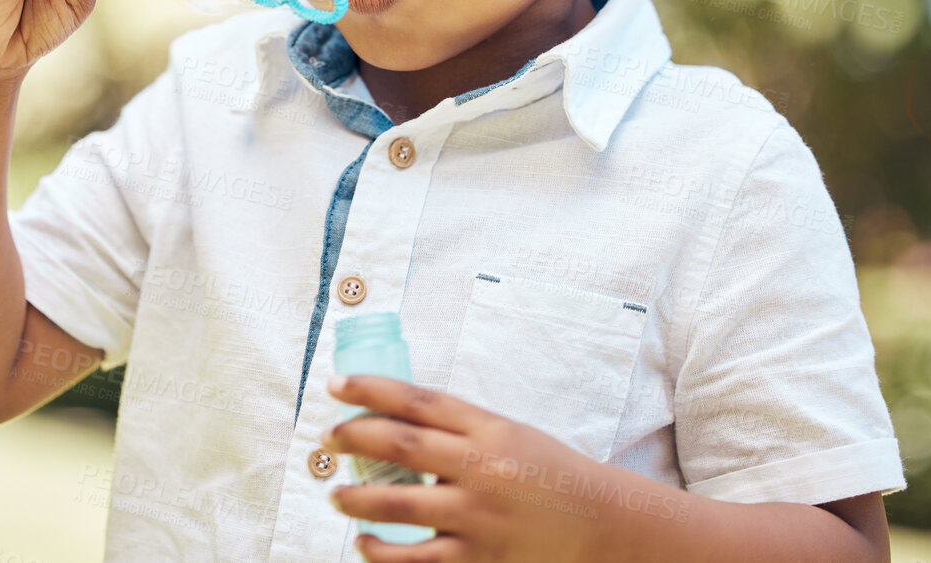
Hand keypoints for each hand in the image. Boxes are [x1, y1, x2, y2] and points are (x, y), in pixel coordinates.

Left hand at [322, 374, 607, 561]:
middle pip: (401, 444)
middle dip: (353, 438)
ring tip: (336, 495)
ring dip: (355, 500)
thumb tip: (389, 419)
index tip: (336, 386)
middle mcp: (483, 468)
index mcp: (489, 429)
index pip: (418, 400)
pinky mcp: (480, 560)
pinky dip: (380, 553)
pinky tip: (363, 544)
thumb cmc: (547, 474)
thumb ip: (457, 429)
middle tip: (328, 438)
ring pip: (398, 506)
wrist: (602, 525)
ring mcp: (479, 517)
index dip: (370, 389)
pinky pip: (415, 561)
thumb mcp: (507, 435)